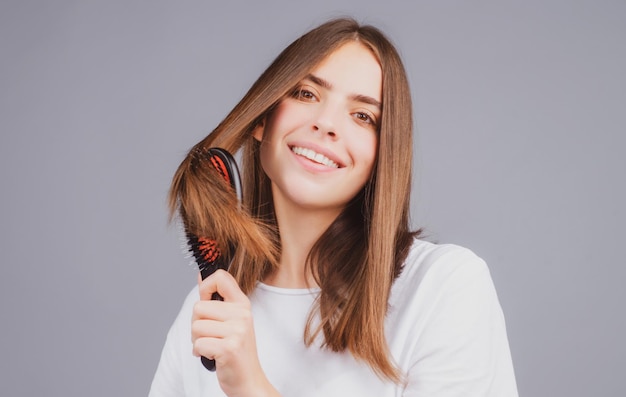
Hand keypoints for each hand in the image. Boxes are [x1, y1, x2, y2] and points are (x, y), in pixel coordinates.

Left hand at [192, 270, 279, 396]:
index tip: (206, 300)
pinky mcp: (229, 348)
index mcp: (242, 304)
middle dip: (197, 324)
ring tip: (212, 346)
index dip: (205, 286)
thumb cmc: (237, 351)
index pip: (220, 277)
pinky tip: (212, 355)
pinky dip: (200, 352)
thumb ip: (217, 300)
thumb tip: (200, 277)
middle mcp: (242, 314)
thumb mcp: (232, 321)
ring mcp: (237, 331)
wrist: (249, 380)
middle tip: (211, 336)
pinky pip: (198, 344)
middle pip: (198, 307)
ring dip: (197, 340)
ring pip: (196, 326)